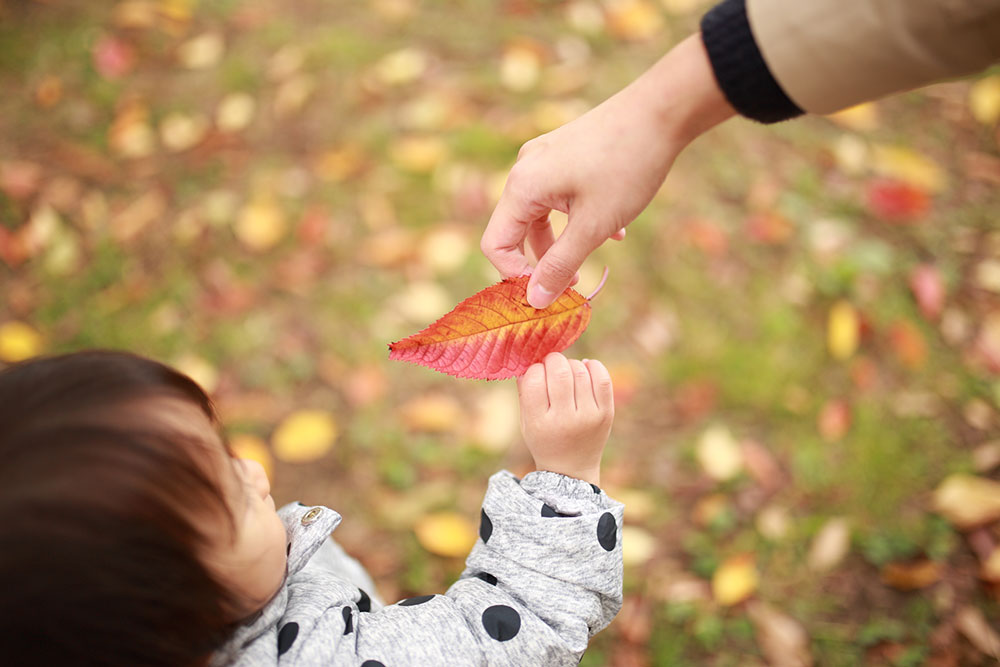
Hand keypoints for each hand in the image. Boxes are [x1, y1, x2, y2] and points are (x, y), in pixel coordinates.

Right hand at [481, 34, 733, 307]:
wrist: (662, 110)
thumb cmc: (627, 167)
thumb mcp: (593, 226)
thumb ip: (559, 266)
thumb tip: (534, 301)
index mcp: (522, 186)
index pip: (496, 245)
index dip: (517, 276)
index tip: (550, 293)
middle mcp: (525, 169)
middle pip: (517, 231)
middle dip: (544, 262)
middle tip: (575, 285)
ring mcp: (544, 158)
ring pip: (541, 216)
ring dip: (564, 242)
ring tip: (596, 256)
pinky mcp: (564, 153)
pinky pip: (558, 197)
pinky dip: (578, 218)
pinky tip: (613, 229)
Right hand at [517, 353, 613, 485]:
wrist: (571, 469)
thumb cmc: (544, 438)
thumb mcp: (526, 421)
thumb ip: (525, 390)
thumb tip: (530, 359)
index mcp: (539, 422)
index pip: (534, 379)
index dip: (535, 368)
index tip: (537, 372)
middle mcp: (565, 419)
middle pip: (559, 372)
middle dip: (553, 360)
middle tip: (552, 364)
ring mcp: (588, 417)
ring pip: (580, 372)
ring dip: (571, 364)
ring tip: (567, 371)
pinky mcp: (606, 414)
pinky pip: (603, 379)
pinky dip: (593, 366)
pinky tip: (585, 367)